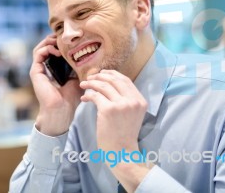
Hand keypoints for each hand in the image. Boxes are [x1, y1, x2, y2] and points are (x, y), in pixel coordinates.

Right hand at [31, 34, 81, 135]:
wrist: (62, 110)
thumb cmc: (71, 97)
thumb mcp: (79, 78)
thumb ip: (82, 66)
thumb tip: (93, 54)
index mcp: (55, 68)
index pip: (55, 49)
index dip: (62, 42)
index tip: (72, 38)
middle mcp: (46, 67)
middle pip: (47, 45)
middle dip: (55, 39)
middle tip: (65, 37)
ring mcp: (40, 69)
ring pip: (40, 47)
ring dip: (50, 41)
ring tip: (60, 42)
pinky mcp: (36, 72)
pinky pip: (38, 54)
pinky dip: (47, 48)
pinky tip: (57, 51)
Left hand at [80, 69, 149, 190]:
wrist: (122, 152)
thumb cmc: (124, 135)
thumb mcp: (132, 114)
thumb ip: (126, 100)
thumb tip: (108, 84)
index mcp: (140, 101)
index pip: (126, 80)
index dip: (113, 74)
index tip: (102, 73)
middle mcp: (133, 101)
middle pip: (114, 80)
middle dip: (100, 76)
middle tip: (90, 77)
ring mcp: (121, 104)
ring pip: (103, 86)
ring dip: (91, 83)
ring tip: (83, 85)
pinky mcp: (108, 110)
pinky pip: (96, 96)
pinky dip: (88, 95)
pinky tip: (84, 98)